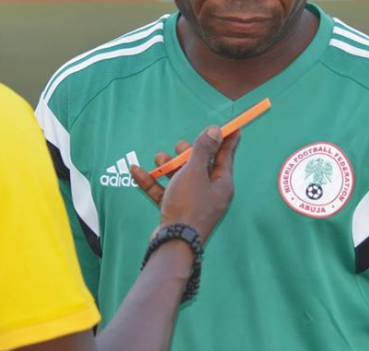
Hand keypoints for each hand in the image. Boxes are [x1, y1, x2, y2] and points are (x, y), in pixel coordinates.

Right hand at [131, 126, 239, 242]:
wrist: (173, 244)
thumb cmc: (188, 206)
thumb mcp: (194, 172)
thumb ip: (203, 150)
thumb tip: (216, 131)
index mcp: (221, 183)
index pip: (226, 155)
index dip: (226, 139)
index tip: (232, 126)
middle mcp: (210, 192)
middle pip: (201, 166)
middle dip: (187, 154)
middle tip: (180, 147)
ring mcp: (192, 202)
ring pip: (180, 177)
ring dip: (168, 166)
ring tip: (158, 159)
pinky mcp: (176, 211)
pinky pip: (164, 191)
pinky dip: (152, 182)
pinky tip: (136, 171)